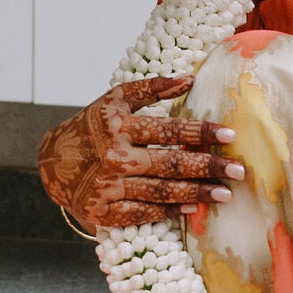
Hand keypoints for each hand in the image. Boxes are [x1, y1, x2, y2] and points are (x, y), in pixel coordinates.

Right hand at [38, 76, 244, 231]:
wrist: (52, 162)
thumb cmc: (91, 126)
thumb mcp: (114, 100)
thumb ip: (151, 89)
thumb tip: (189, 79)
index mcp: (118, 124)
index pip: (168, 129)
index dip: (201, 132)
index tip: (229, 135)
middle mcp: (114, 156)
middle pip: (170, 163)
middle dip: (208, 167)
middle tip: (239, 171)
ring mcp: (109, 186)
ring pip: (161, 191)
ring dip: (197, 193)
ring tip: (225, 194)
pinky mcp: (104, 211)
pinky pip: (143, 213)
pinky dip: (169, 210)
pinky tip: (192, 208)